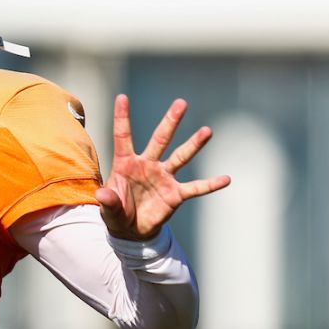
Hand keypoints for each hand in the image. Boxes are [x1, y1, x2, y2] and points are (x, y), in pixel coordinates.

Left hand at [95, 95, 230, 240]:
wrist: (131, 231)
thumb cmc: (116, 213)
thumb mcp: (108, 209)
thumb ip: (108, 201)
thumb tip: (102, 195)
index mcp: (126, 163)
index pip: (123, 137)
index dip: (122, 118)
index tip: (122, 97)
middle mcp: (147, 165)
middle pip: (160, 139)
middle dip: (170, 122)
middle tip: (181, 103)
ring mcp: (164, 177)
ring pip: (181, 157)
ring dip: (193, 144)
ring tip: (207, 131)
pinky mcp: (176, 194)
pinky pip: (195, 188)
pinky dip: (210, 184)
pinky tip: (226, 179)